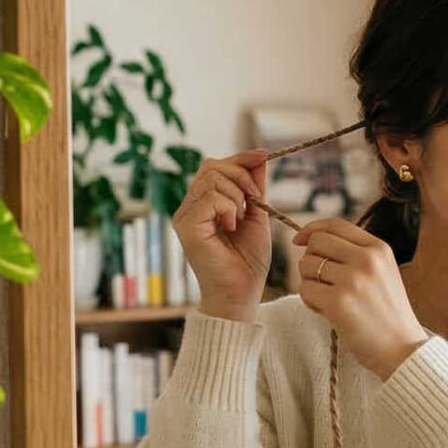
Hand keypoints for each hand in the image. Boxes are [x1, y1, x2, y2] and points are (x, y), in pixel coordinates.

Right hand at [173, 151, 273, 321]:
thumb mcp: (257, 215)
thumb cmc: (248, 260)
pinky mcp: (186, 227)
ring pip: (212, 179)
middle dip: (241, 175)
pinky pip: (210, 198)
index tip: (263, 155)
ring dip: (237, 196)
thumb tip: (259, 155)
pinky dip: (229, 208)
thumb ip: (255, 186)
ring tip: (239, 220)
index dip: (240, 157)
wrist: (242, 292)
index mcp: (203, 202)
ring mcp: (184, 216)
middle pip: (211, 165)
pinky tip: (231, 227)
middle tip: (254, 200)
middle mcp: (189, 207)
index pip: (214, 165)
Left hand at [294, 217, 430, 377]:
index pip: (335, 224)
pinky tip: (328, 313)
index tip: (299, 240)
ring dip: (310, 283)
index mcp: (379, 249)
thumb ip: (355, 254)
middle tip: (322, 282)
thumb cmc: (387, 314)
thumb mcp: (382, 273)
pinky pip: (305, 290)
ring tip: (329, 301)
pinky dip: (310, 302)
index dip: (312, 229)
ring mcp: (352, 280)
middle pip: (316, 242)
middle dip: (310, 260)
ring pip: (306, 266)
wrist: (402, 349)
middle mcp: (366, 259)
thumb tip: (310, 239)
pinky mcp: (338, 302)